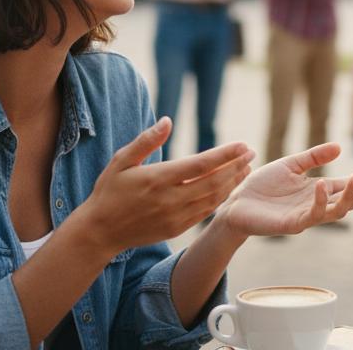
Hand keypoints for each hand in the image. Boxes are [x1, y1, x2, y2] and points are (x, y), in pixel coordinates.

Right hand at [76, 118, 253, 255]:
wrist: (100, 231)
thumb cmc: (109, 191)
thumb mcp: (121, 160)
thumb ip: (146, 141)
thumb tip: (168, 121)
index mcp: (158, 179)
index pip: (201, 164)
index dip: (225, 154)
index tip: (242, 144)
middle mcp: (170, 199)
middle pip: (213, 181)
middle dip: (236, 166)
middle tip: (251, 152)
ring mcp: (175, 216)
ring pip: (213, 198)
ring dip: (233, 182)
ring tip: (246, 168)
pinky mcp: (177, 228)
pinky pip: (205, 212)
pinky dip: (221, 198)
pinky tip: (229, 187)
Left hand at [217, 143, 352, 236]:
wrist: (236, 203)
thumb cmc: (262, 186)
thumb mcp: (291, 165)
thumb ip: (313, 157)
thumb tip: (340, 147)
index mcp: (318, 191)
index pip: (347, 185)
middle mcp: (316, 205)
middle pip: (349, 200)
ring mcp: (306, 216)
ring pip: (337, 211)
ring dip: (350, 196)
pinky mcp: (292, 224)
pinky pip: (312, 216)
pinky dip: (320, 201)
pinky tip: (321, 185)